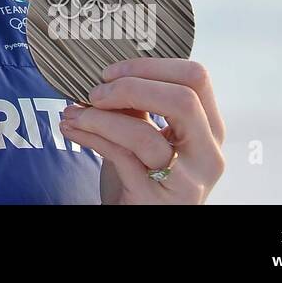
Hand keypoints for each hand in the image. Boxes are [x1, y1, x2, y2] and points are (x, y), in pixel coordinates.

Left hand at [58, 58, 224, 203]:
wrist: (136, 216)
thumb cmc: (142, 176)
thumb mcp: (146, 135)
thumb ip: (139, 106)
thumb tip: (110, 75)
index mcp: (209, 130)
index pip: (196, 78)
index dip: (150, 67)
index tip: (112, 73)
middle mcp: (208, 155)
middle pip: (183, 99)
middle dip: (129, 87)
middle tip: (96, 93)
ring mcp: (187, 180)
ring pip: (144, 134)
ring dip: (99, 118)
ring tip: (73, 114)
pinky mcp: (157, 199)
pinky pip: (120, 157)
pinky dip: (90, 137)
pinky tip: (72, 130)